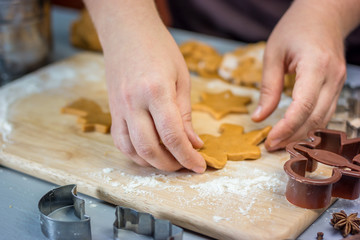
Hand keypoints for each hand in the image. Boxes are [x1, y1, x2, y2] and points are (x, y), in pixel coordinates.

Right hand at [101, 13, 204, 172]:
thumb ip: (185, 114)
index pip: (172, 135)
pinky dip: (135, 154)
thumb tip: (194, 142)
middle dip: (171, 164)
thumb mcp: (181, 78)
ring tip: (169, 161)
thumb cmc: (159, 49)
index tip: (199, 166)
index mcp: (156, 91)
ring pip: (132, 150)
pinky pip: (120, 141)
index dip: (188, 156)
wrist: (126, 31)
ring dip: (152, 163)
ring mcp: (119, 108)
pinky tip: (149, 153)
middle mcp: (133, 103)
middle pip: (150, 148)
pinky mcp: (112, 110)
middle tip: (186, 164)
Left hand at [251, 0, 352, 149]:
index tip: (269, 140)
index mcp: (316, 65)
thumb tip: (258, 118)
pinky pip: (326, 112)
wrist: (324, 14)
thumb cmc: (294, 29)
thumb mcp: (273, 54)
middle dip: (292, 136)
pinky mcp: (337, 85)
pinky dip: (310, 125)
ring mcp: (339, 82)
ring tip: (279, 142)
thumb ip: (267, 88)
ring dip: (301, 134)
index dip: (286, 128)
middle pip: (315, 118)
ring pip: (323, 119)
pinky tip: (294, 130)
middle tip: (270, 146)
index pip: (303, 106)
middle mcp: (333, 77)